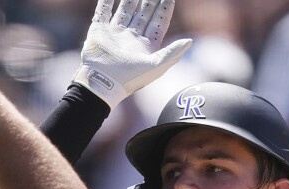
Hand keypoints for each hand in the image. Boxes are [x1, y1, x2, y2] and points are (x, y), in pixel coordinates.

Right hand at [73, 0, 192, 110]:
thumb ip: (173, 53)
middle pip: (143, 14)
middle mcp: (131, 38)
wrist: (101, 82)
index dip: (164, 10)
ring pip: (125, 10)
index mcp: (145, 45)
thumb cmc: (130, 77)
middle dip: (149, 1)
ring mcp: (114, 34)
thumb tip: (190, 41)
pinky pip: (102, 11)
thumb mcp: (156, 66)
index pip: (158, 23)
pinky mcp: (99, 31)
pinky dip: (105, 2)